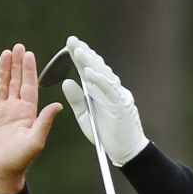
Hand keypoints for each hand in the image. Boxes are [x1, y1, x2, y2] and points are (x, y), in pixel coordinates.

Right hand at [0, 44, 62, 193]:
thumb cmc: (19, 161)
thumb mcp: (35, 140)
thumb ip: (45, 122)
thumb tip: (58, 105)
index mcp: (27, 114)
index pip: (29, 86)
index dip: (29, 70)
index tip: (30, 54)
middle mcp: (14, 110)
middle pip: (16, 82)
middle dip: (18, 64)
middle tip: (19, 46)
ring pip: (1, 85)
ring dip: (3, 69)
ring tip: (6, 52)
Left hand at [61, 36, 149, 166]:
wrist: (126, 152)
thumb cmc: (107, 135)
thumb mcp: (86, 116)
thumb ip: (77, 99)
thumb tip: (66, 81)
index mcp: (102, 92)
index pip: (90, 70)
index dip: (81, 57)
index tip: (71, 44)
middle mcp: (112, 90)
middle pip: (97, 68)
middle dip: (85, 54)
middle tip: (72, 41)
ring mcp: (118, 96)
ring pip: (104, 75)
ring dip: (91, 63)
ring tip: (79, 52)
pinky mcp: (122, 106)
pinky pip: (110, 91)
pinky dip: (99, 81)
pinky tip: (88, 72)